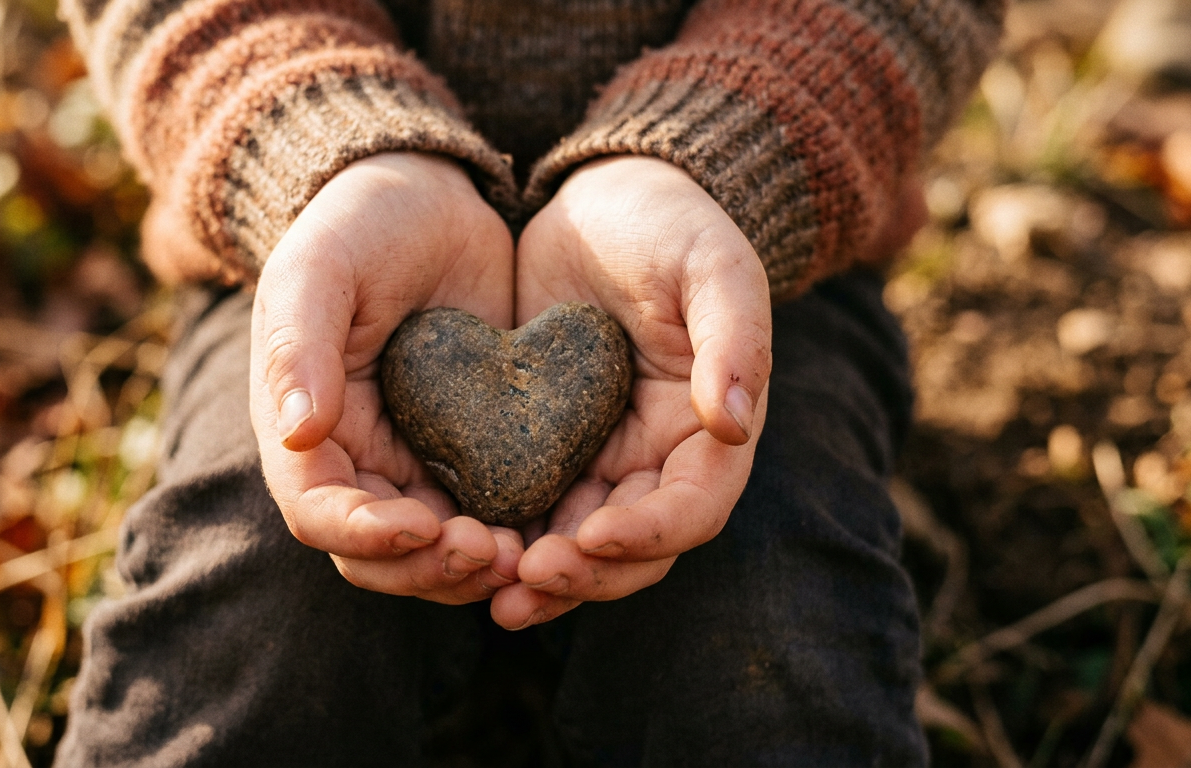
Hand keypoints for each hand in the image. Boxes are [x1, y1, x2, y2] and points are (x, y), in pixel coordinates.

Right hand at [251, 152, 522, 603]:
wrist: (431, 201)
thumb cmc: (360, 226)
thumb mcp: (319, 268)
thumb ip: (299, 345)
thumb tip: (297, 434)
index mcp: (307, 431)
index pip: (319, 511)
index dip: (365, 534)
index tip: (422, 527)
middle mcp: (358, 463)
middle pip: (379, 555)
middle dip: (430, 568)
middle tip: (492, 553)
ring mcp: (418, 466)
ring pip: (437, 554)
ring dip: (476, 569)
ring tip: (529, 556)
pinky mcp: (476, 457)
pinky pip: (493, 517)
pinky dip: (518, 538)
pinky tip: (556, 534)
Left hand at [492, 156, 772, 628]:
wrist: (603, 202)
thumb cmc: (670, 226)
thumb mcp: (713, 265)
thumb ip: (733, 339)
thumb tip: (735, 424)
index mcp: (709, 430)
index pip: (692, 507)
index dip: (649, 533)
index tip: (594, 536)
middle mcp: (657, 460)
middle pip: (631, 550)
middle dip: (583, 573)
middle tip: (525, 579)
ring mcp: (599, 460)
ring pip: (576, 545)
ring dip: (539, 577)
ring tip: (491, 594)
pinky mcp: (544, 450)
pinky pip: (525, 510)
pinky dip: (501, 537)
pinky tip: (455, 548)